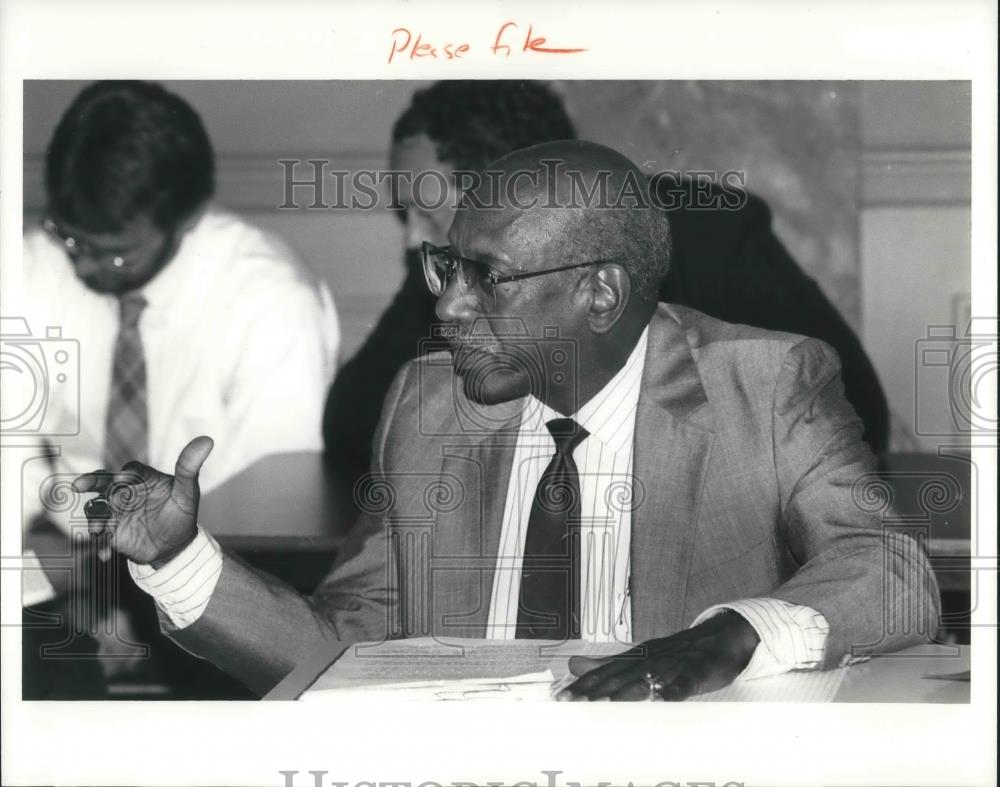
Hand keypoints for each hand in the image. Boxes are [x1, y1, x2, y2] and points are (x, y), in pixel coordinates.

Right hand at [72, 436, 213, 566]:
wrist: (173, 546)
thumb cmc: (181, 515)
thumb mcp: (187, 493)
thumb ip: (189, 468)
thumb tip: (207, 440)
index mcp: (143, 479)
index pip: (131, 471)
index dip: (126, 475)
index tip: (122, 481)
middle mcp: (125, 491)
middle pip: (104, 482)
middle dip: (91, 482)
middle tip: (79, 485)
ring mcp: (115, 510)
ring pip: (97, 507)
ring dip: (95, 517)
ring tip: (99, 531)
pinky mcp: (110, 530)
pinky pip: (99, 533)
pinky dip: (100, 543)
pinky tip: (105, 554)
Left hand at [556, 611, 759, 700]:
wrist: (719, 637)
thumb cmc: (676, 653)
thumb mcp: (638, 658)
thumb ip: (606, 664)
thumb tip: (573, 664)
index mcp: (635, 658)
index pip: (604, 673)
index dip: (583, 686)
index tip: (562, 698)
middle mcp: (650, 659)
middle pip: (619, 677)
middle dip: (596, 691)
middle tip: (574, 703)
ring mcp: (673, 664)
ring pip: (648, 678)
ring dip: (628, 691)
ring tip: (607, 704)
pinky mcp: (697, 671)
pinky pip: (686, 682)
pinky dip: (675, 689)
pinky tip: (665, 698)